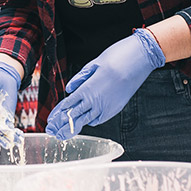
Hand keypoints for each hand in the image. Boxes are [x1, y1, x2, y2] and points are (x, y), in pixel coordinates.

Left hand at [46, 29, 164, 139]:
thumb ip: (80, 78)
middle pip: (75, 117)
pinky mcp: (116, 108)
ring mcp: (107, 106)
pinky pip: (99, 119)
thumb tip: (69, 89)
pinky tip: (86, 119)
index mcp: (87, 88)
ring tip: (64, 132)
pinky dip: (91, 120)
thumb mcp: (94, 64)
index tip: (51, 120)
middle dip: (63, 124)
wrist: (139, 59)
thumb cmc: (117, 57)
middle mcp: (96, 100)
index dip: (58, 114)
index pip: (68, 105)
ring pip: (87, 120)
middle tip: (53, 131)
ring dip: (75, 126)